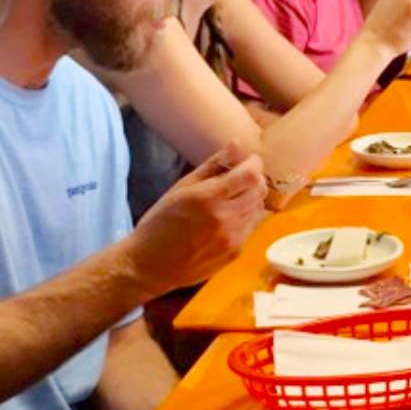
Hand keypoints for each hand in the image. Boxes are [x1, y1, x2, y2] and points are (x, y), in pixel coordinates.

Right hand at [127, 141, 267, 292]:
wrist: (151, 265)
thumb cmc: (160, 222)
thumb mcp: (181, 188)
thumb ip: (213, 166)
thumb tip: (236, 144)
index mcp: (208, 198)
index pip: (250, 175)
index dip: (254, 164)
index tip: (249, 161)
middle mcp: (225, 218)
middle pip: (259, 191)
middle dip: (254, 179)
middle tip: (241, 177)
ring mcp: (233, 238)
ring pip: (258, 209)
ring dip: (251, 198)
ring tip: (233, 197)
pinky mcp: (235, 253)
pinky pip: (251, 227)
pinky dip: (246, 217)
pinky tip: (227, 218)